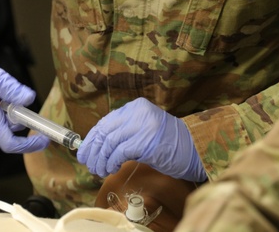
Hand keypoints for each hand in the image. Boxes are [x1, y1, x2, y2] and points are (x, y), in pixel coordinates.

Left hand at [77, 98, 206, 181]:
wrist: (194, 149)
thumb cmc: (169, 144)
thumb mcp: (144, 130)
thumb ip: (124, 132)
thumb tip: (97, 146)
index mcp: (136, 108)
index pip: (106, 121)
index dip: (92, 138)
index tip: (84, 151)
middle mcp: (138, 113)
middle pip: (105, 131)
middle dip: (93, 150)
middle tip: (89, 164)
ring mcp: (142, 126)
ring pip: (110, 143)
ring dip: (101, 160)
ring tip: (99, 171)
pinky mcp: (146, 142)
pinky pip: (120, 152)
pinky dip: (112, 162)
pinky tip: (111, 169)